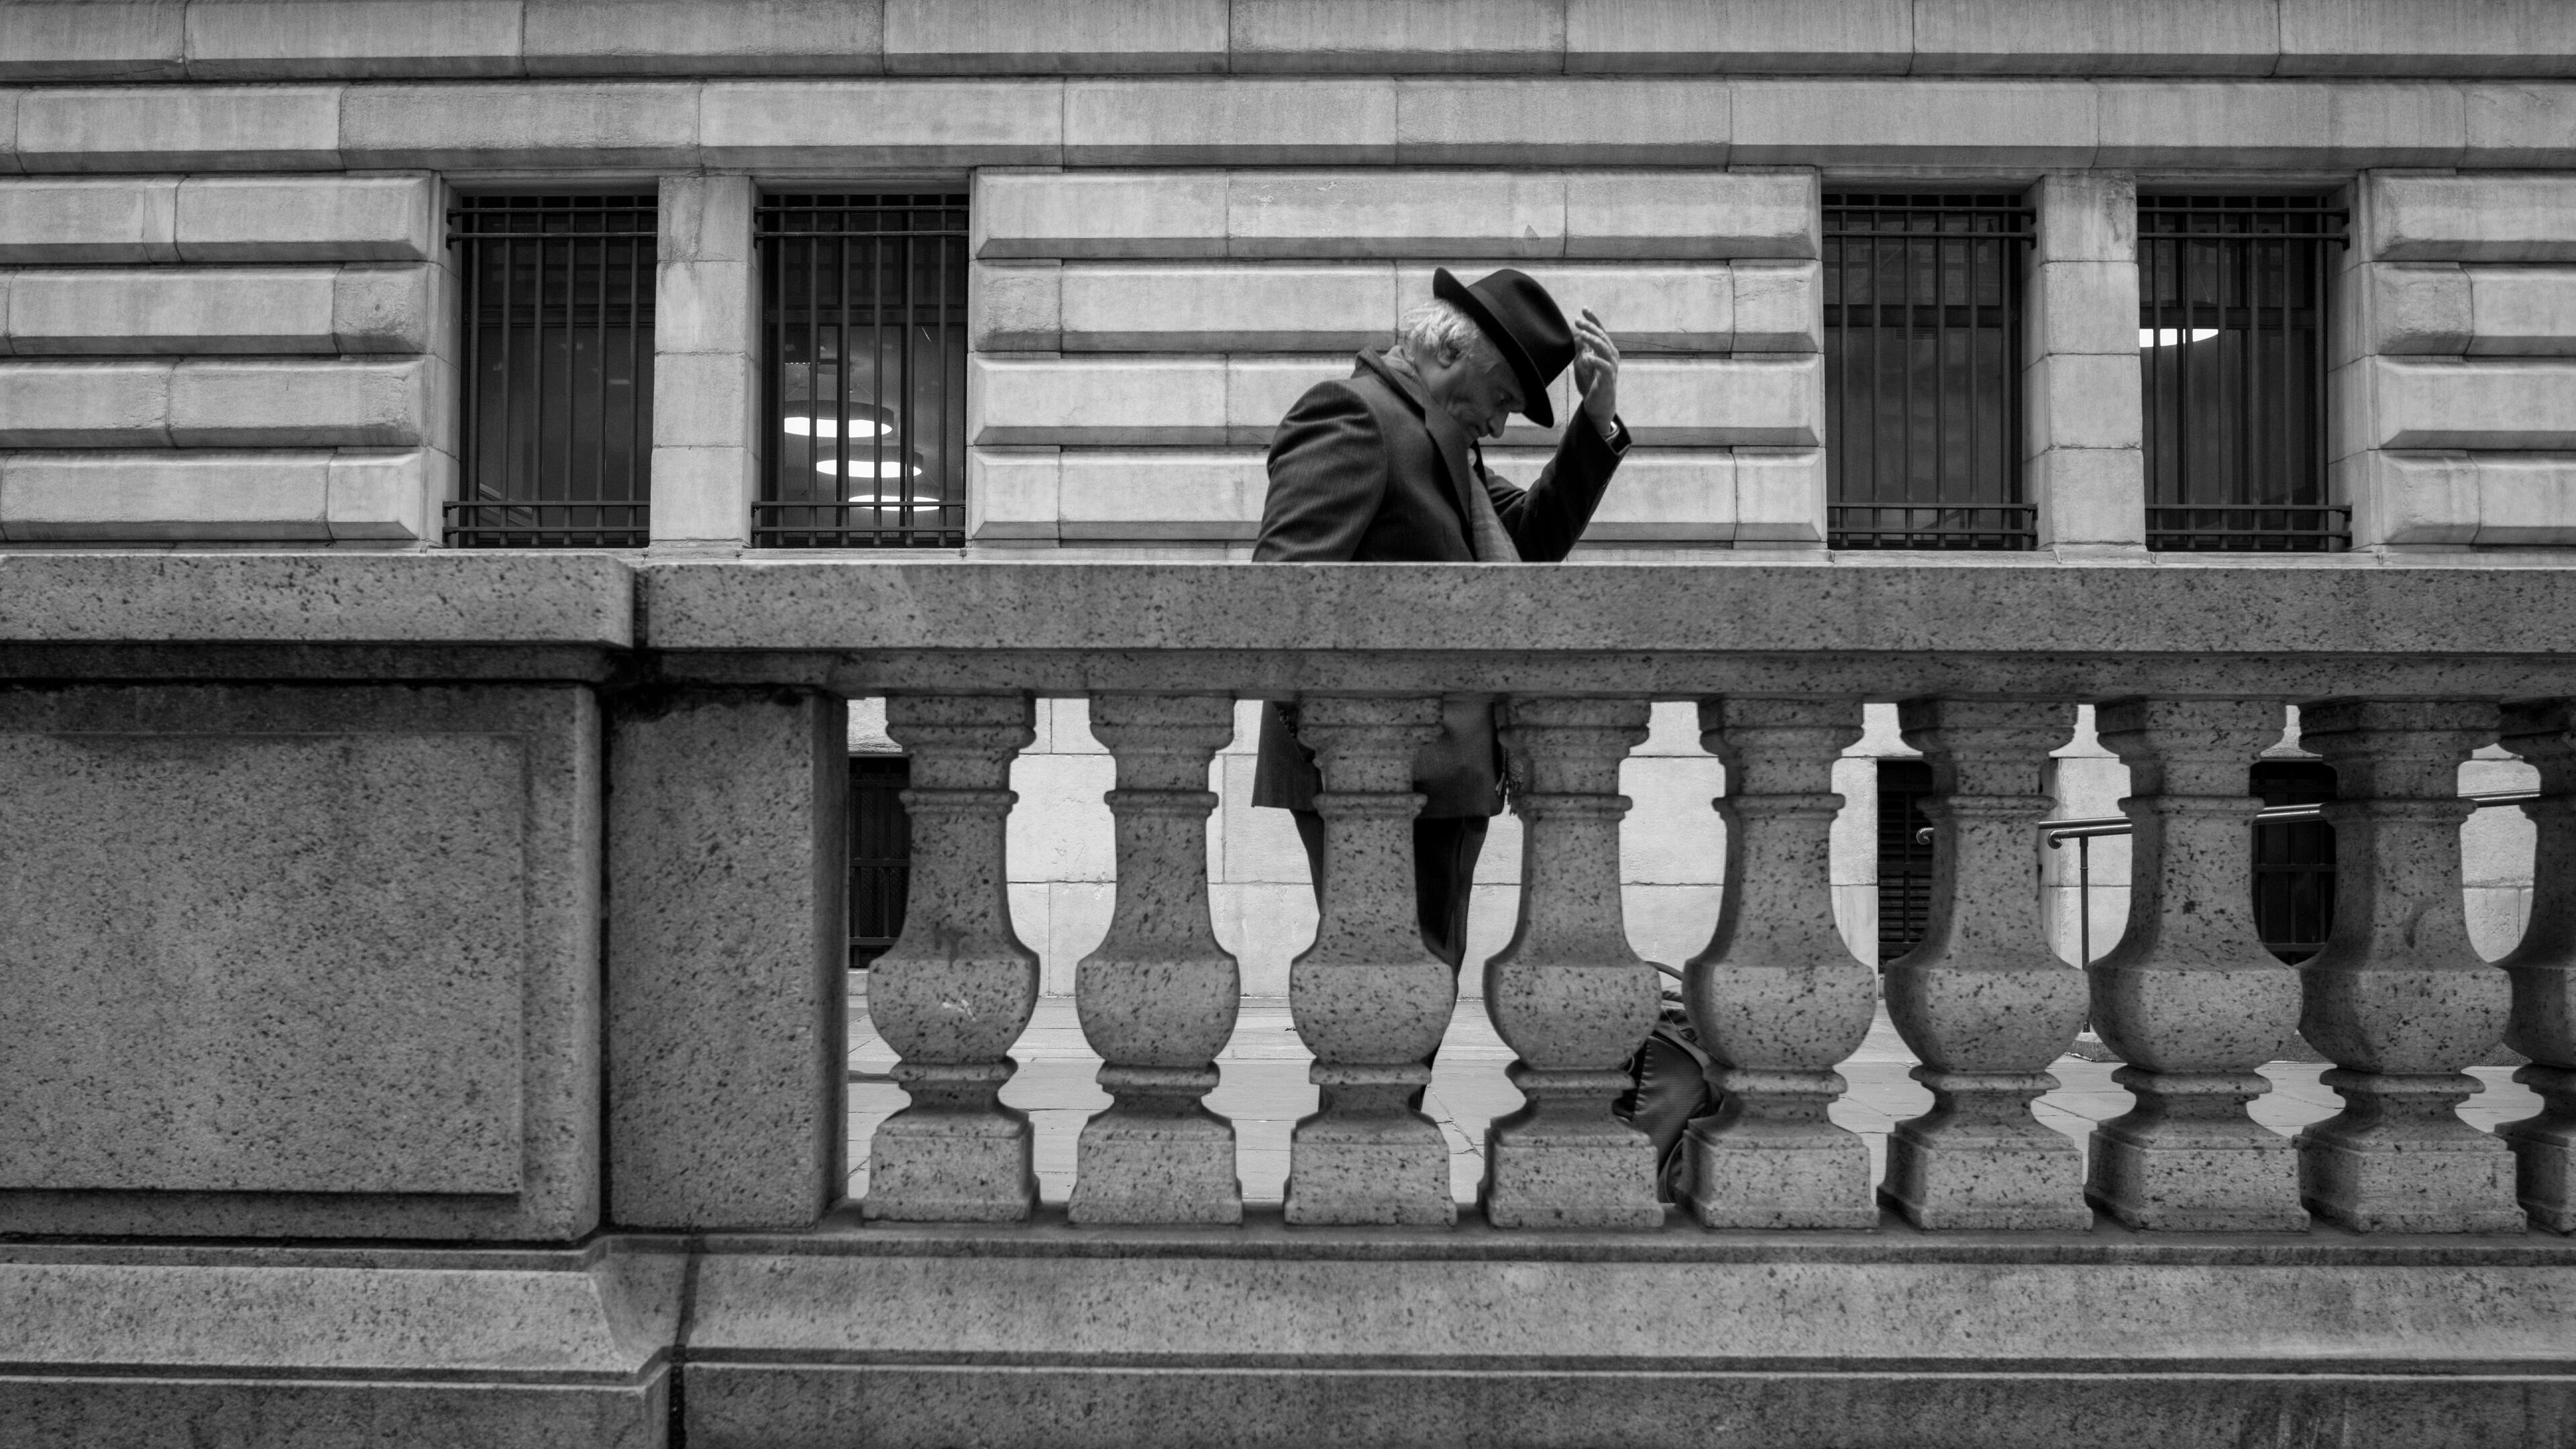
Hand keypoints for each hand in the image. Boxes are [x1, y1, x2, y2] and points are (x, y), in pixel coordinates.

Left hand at [1572, 308, 1620, 438]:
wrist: (1598, 404)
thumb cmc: (1591, 383)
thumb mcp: (1582, 362)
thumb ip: (1580, 349)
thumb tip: (1574, 334)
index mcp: (1605, 349)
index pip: (1600, 330)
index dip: (1593, 319)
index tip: (1584, 309)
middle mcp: (1611, 355)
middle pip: (1602, 336)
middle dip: (1590, 327)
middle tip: (1577, 321)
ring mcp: (1611, 366)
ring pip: (1604, 348)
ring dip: (1593, 340)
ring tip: (1582, 335)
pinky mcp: (1609, 378)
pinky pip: (1604, 367)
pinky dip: (1596, 361)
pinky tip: (1587, 356)